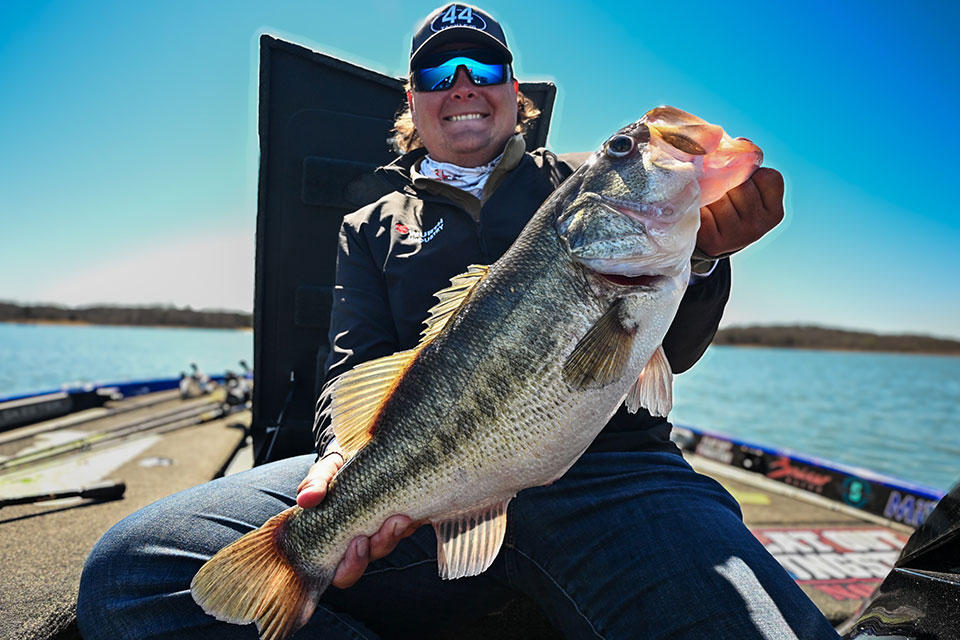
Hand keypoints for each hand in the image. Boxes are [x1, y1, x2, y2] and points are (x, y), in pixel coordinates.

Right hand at [296, 453, 421, 587]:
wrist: (355, 455)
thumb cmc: (334, 471)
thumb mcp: (323, 472)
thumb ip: (314, 484)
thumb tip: (306, 499)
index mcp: (334, 541)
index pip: (342, 572)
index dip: (352, 566)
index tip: (359, 542)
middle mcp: (358, 541)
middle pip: (370, 560)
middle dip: (381, 545)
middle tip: (391, 524)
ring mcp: (378, 531)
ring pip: (388, 545)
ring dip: (396, 534)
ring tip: (401, 516)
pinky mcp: (398, 518)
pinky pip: (408, 529)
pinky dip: (411, 522)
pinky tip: (413, 510)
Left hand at [697, 167, 784, 256]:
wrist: (712, 238)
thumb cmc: (732, 203)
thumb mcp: (750, 186)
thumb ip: (749, 162)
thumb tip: (740, 143)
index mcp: (774, 213)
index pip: (766, 176)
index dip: (749, 172)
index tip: (742, 181)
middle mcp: (759, 226)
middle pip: (741, 185)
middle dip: (727, 180)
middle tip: (721, 190)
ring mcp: (737, 236)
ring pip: (719, 196)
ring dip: (710, 192)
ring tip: (709, 199)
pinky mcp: (713, 242)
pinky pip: (703, 210)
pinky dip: (697, 204)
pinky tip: (700, 210)